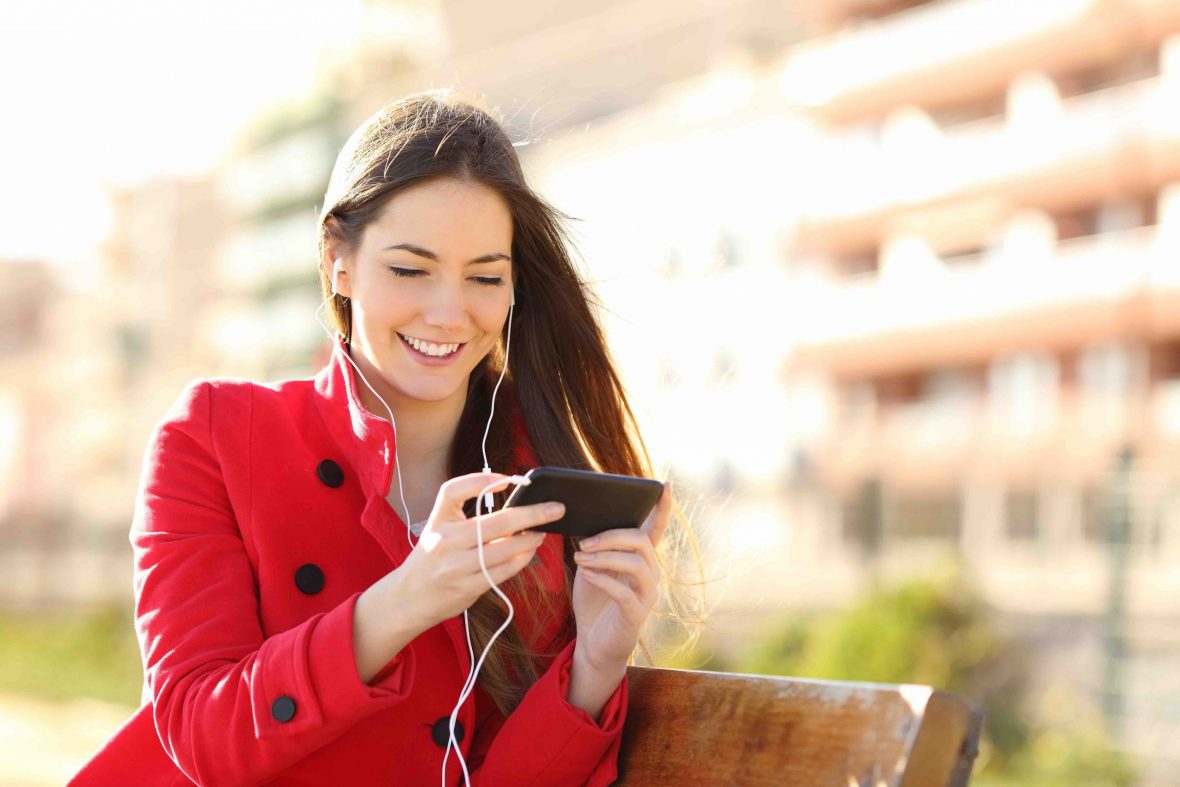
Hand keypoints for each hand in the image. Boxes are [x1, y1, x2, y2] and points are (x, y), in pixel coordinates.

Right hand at [392, 472, 565, 631]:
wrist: (408, 598)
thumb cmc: (431, 558)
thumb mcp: (439, 529)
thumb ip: (467, 516)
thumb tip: (516, 505)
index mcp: (437, 521)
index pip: (453, 491)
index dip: (480, 480)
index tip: (507, 480)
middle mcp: (444, 541)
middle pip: (494, 522)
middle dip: (532, 513)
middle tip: (556, 508)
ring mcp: (456, 566)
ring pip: (504, 549)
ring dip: (530, 539)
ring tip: (542, 532)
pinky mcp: (467, 587)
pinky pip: (503, 571)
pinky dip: (521, 559)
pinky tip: (529, 551)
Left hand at [571, 481, 671, 672]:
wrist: (593, 644)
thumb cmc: (594, 602)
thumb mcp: (592, 567)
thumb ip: (595, 547)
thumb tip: (584, 524)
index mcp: (641, 559)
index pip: (656, 529)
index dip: (662, 507)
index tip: (664, 485)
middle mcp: (651, 574)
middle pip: (641, 541)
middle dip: (612, 535)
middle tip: (584, 540)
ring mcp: (647, 594)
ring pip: (636, 564)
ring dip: (605, 556)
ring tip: (580, 556)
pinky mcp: (636, 614)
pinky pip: (623, 591)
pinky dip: (602, 578)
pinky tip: (586, 573)